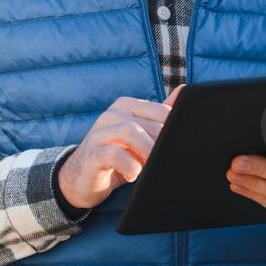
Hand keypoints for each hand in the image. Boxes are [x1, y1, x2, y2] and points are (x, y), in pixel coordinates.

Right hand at [57, 86, 180, 209]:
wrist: (81, 177)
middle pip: (149, 124)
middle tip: (167, 162)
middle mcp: (112, 114)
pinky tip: (133, 175)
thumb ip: (159, 113)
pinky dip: (129, 166)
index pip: (162, 112)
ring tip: (152, 168)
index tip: (177, 149)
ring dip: (148, 152)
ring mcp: (100, 133)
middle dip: (162, 145)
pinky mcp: (92, 154)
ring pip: (131, 132)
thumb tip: (184, 89)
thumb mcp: (139, 133)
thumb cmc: (117, 154)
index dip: (174, 132)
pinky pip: (113, 155)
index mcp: (127, 105)